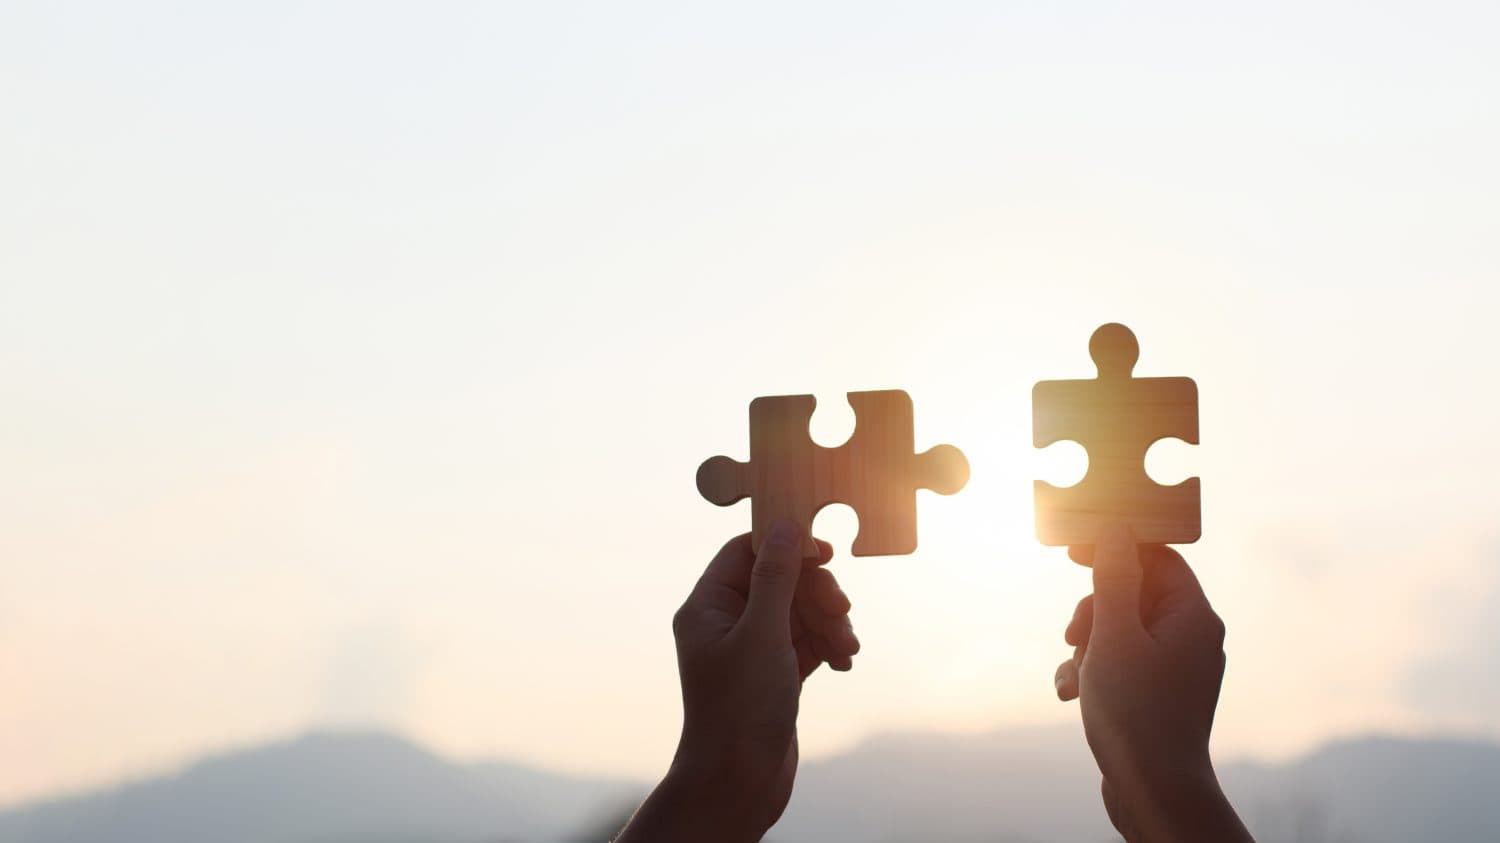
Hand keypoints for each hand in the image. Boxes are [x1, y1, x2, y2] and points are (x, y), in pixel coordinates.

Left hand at [617, 521, 859, 842]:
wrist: (738, 784)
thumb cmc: (740, 710)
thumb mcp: (763, 634)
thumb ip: (776, 577)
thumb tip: (785, 524)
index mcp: (707, 606)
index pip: (746, 552)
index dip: (786, 547)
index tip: (825, 555)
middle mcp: (725, 623)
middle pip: (780, 581)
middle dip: (817, 594)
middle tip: (842, 612)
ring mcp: (750, 650)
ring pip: (799, 612)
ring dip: (829, 622)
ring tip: (848, 648)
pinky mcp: (773, 674)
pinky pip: (806, 642)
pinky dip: (827, 646)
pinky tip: (844, 663)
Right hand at [1053, 524, 1251, 842]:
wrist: (1155, 792)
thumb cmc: (1136, 713)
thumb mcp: (1114, 635)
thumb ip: (1114, 577)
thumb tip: (1115, 529)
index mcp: (1193, 616)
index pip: (1157, 557)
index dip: (1115, 547)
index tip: (1074, 551)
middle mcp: (1191, 637)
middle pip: (1133, 593)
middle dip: (1093, 610)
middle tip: (1074, 634)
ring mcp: (1175, 667)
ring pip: (1119, 629)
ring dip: (1086, 645)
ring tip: (1074, 676)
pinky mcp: (1158, 693)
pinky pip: (1121, 662)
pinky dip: (1094, 670)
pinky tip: (1071, 693)